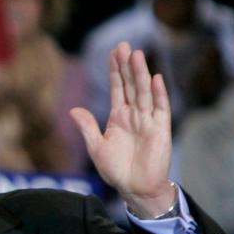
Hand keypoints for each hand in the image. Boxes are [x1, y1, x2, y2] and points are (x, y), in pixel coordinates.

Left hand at [70, 42, 175, 216]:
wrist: (134, 188)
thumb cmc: (116, 170)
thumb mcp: (96, 147)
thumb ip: (87, 127)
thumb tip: (73, 109)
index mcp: (118, 117)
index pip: (117, 88)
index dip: (115, 70)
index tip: (114, 52)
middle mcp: (134, 115)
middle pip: (130, 85)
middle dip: (127, 66)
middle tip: (124, 45)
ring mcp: (148, 120)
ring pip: (143, 92)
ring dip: (140, 74)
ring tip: (136, 55)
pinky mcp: (160, 129)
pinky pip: (159, 108)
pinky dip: (158, 94)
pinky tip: (155, 79)